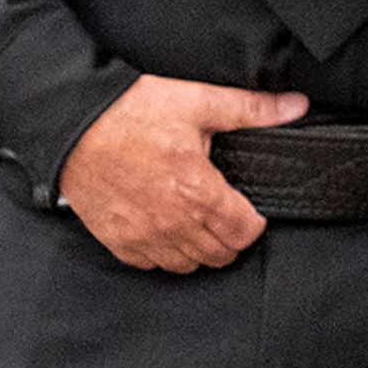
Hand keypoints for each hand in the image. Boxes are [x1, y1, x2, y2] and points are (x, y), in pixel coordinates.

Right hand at [59, 74, 308, 271]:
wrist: (71, 123)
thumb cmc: (131, 112)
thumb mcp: (198, 101)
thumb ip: (251, 109)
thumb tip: (295, 106)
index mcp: (197, 192)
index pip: (244, 233)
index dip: (255, 221)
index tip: (250, 208)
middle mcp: (172, 223)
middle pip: (219, 255)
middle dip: (230, 237)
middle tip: (227, 214)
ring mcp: (142, 237)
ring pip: (187, 265)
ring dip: (199, 248)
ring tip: (198, 221)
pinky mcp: (116, 241)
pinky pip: (151, 264)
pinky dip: (163, 253)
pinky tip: (166, 227)